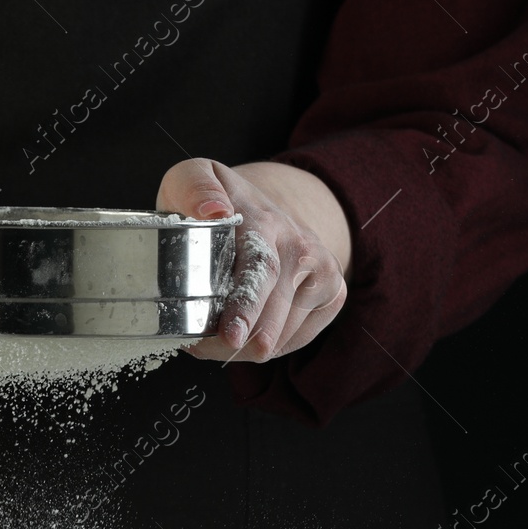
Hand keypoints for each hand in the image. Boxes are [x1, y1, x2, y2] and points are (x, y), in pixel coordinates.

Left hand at [156, 159, 350, 361]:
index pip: (261, 268)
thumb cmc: (221, 202)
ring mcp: (324, 271)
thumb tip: (214, 211)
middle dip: (235, 343)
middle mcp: (302, 247)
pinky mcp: (334, 293)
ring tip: (212, 338)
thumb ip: (194, 188)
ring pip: (281, 335)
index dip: (245, 306)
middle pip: (271, 312)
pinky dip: (266, 347)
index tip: (230, 335)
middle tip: (202, 351)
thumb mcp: (193, 177)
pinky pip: (294, 340)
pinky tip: (244, 333)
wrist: (271, 204)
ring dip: (243, 349)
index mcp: (265, 221)